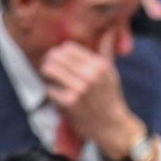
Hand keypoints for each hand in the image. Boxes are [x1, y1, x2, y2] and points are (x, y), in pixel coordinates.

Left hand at [40, 30, 144, 160]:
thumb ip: (106, 53)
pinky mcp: (70, 102)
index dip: (61, 54)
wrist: (113, 127)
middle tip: (52, 72)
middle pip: (55, 56)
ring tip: (53, 82)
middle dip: (50, 63)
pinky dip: (52, 94)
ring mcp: (80, 88)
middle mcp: (90, 75)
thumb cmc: (110, 100)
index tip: (62, 64)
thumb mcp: (111, 75)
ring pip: (49, 69)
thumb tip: (109, 32)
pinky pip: (49, 89)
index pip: (67, 48)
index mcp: (100, 65)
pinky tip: (60, 99)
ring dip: (47, 76)